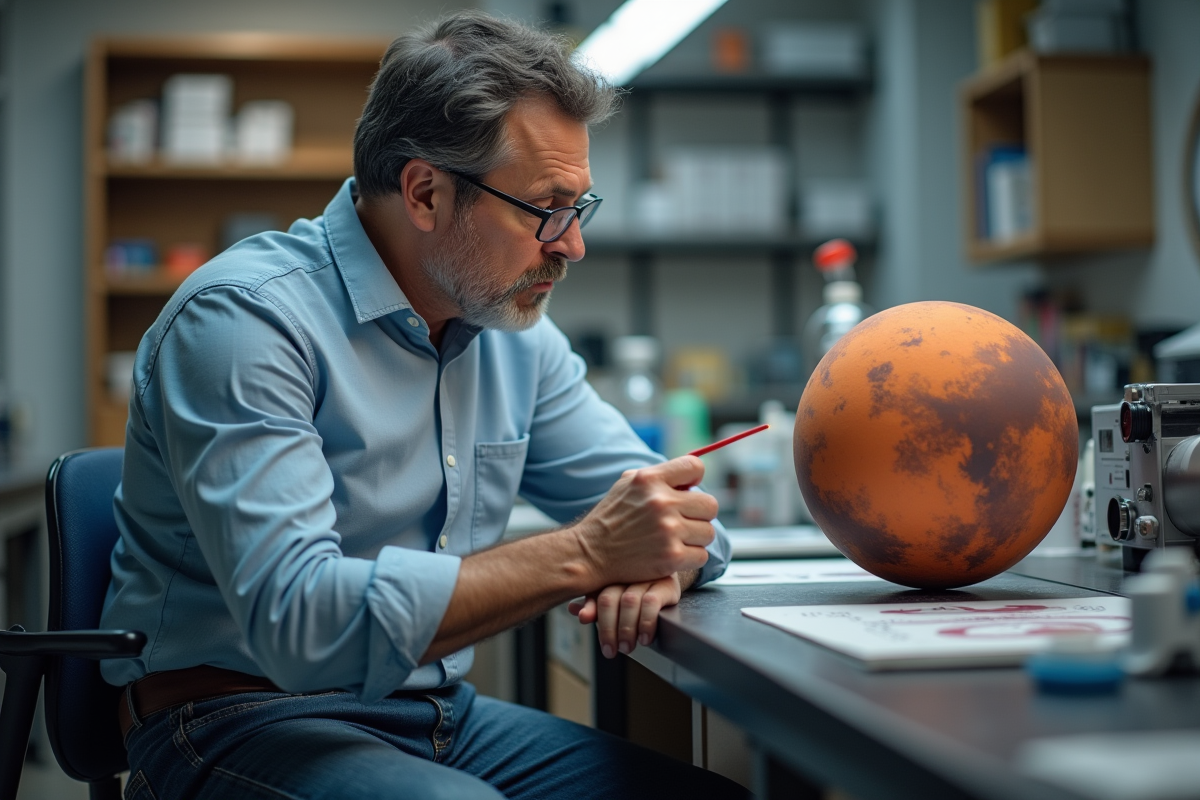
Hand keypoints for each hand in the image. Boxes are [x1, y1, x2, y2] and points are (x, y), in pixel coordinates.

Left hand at [568, 570, 697, 657]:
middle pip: (610, 598)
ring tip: (626, 648)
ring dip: (625, 628)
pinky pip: (652, 603)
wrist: (668, 578)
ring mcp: (648, 578)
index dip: (590, 608)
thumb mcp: (613, 597)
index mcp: (612, 573)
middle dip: (607, 627)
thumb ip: (593, 603)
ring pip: (629, 601)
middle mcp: (628, 573)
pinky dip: (645, 623)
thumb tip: (574, 610)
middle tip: (610, 651)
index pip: (596, 592)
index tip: (584, 620)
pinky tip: (644, 638)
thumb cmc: (637, 589)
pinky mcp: (667, 585)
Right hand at [570, 456, 715, 587]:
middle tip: (683, 521)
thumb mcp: (627, 484)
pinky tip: (672, 554)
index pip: (695, 466)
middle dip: (699, 514)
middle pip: (710, 504)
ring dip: (695, 538)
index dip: (695, 479)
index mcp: (650, 479)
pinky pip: (702, 555)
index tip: (688, 491)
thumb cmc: (611, 518)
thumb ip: (658, 476)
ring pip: (708, 532)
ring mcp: (668, 530)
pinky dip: (690, 557)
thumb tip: (691, 477)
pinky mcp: (672, 557)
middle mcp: (661, 502)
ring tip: (675, 539)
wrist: (590, 554)